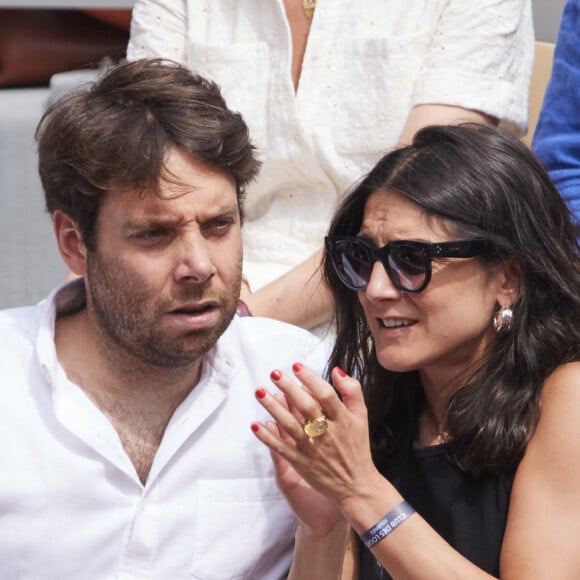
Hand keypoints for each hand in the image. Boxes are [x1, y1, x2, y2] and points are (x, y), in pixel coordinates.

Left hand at [251, 364, 379, 511]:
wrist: (357, 485)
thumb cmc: (357, 446)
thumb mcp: (361, 416)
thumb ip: (352, 391)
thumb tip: (336, 370)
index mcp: (342, 420)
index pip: (326, 395)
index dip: (311, 379)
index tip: (296, 366)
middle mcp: (327, 433)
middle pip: (306, 408)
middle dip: (289, 389)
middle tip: (274, 373)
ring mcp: (313, 449)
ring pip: (290, 426)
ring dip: (273, 408)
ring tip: (260, 392)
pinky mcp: (302, 463)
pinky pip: (282, 449)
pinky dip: (268, 438)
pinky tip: (256, 424)